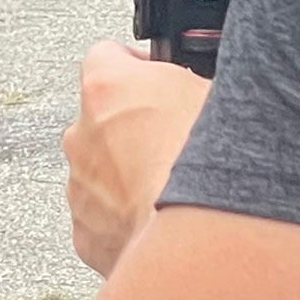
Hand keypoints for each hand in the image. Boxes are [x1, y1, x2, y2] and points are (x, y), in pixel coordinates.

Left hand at [64, 40, 211, 276]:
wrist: (201, 243)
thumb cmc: (212, 168)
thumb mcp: (218, 96)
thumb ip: (194, 83)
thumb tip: (209, 87)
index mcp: (107, 87)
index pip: (108, 55)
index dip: (137, 67)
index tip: (159, 79)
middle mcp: (81, 134)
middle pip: (102, 119)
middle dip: (133, 128)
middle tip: (177, 144)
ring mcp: (80, 187)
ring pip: (101, 172)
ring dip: (128, 176)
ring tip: (174, 189)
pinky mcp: (87, 235)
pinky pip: (104, 219)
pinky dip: (126, 220)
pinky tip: (163, 222)